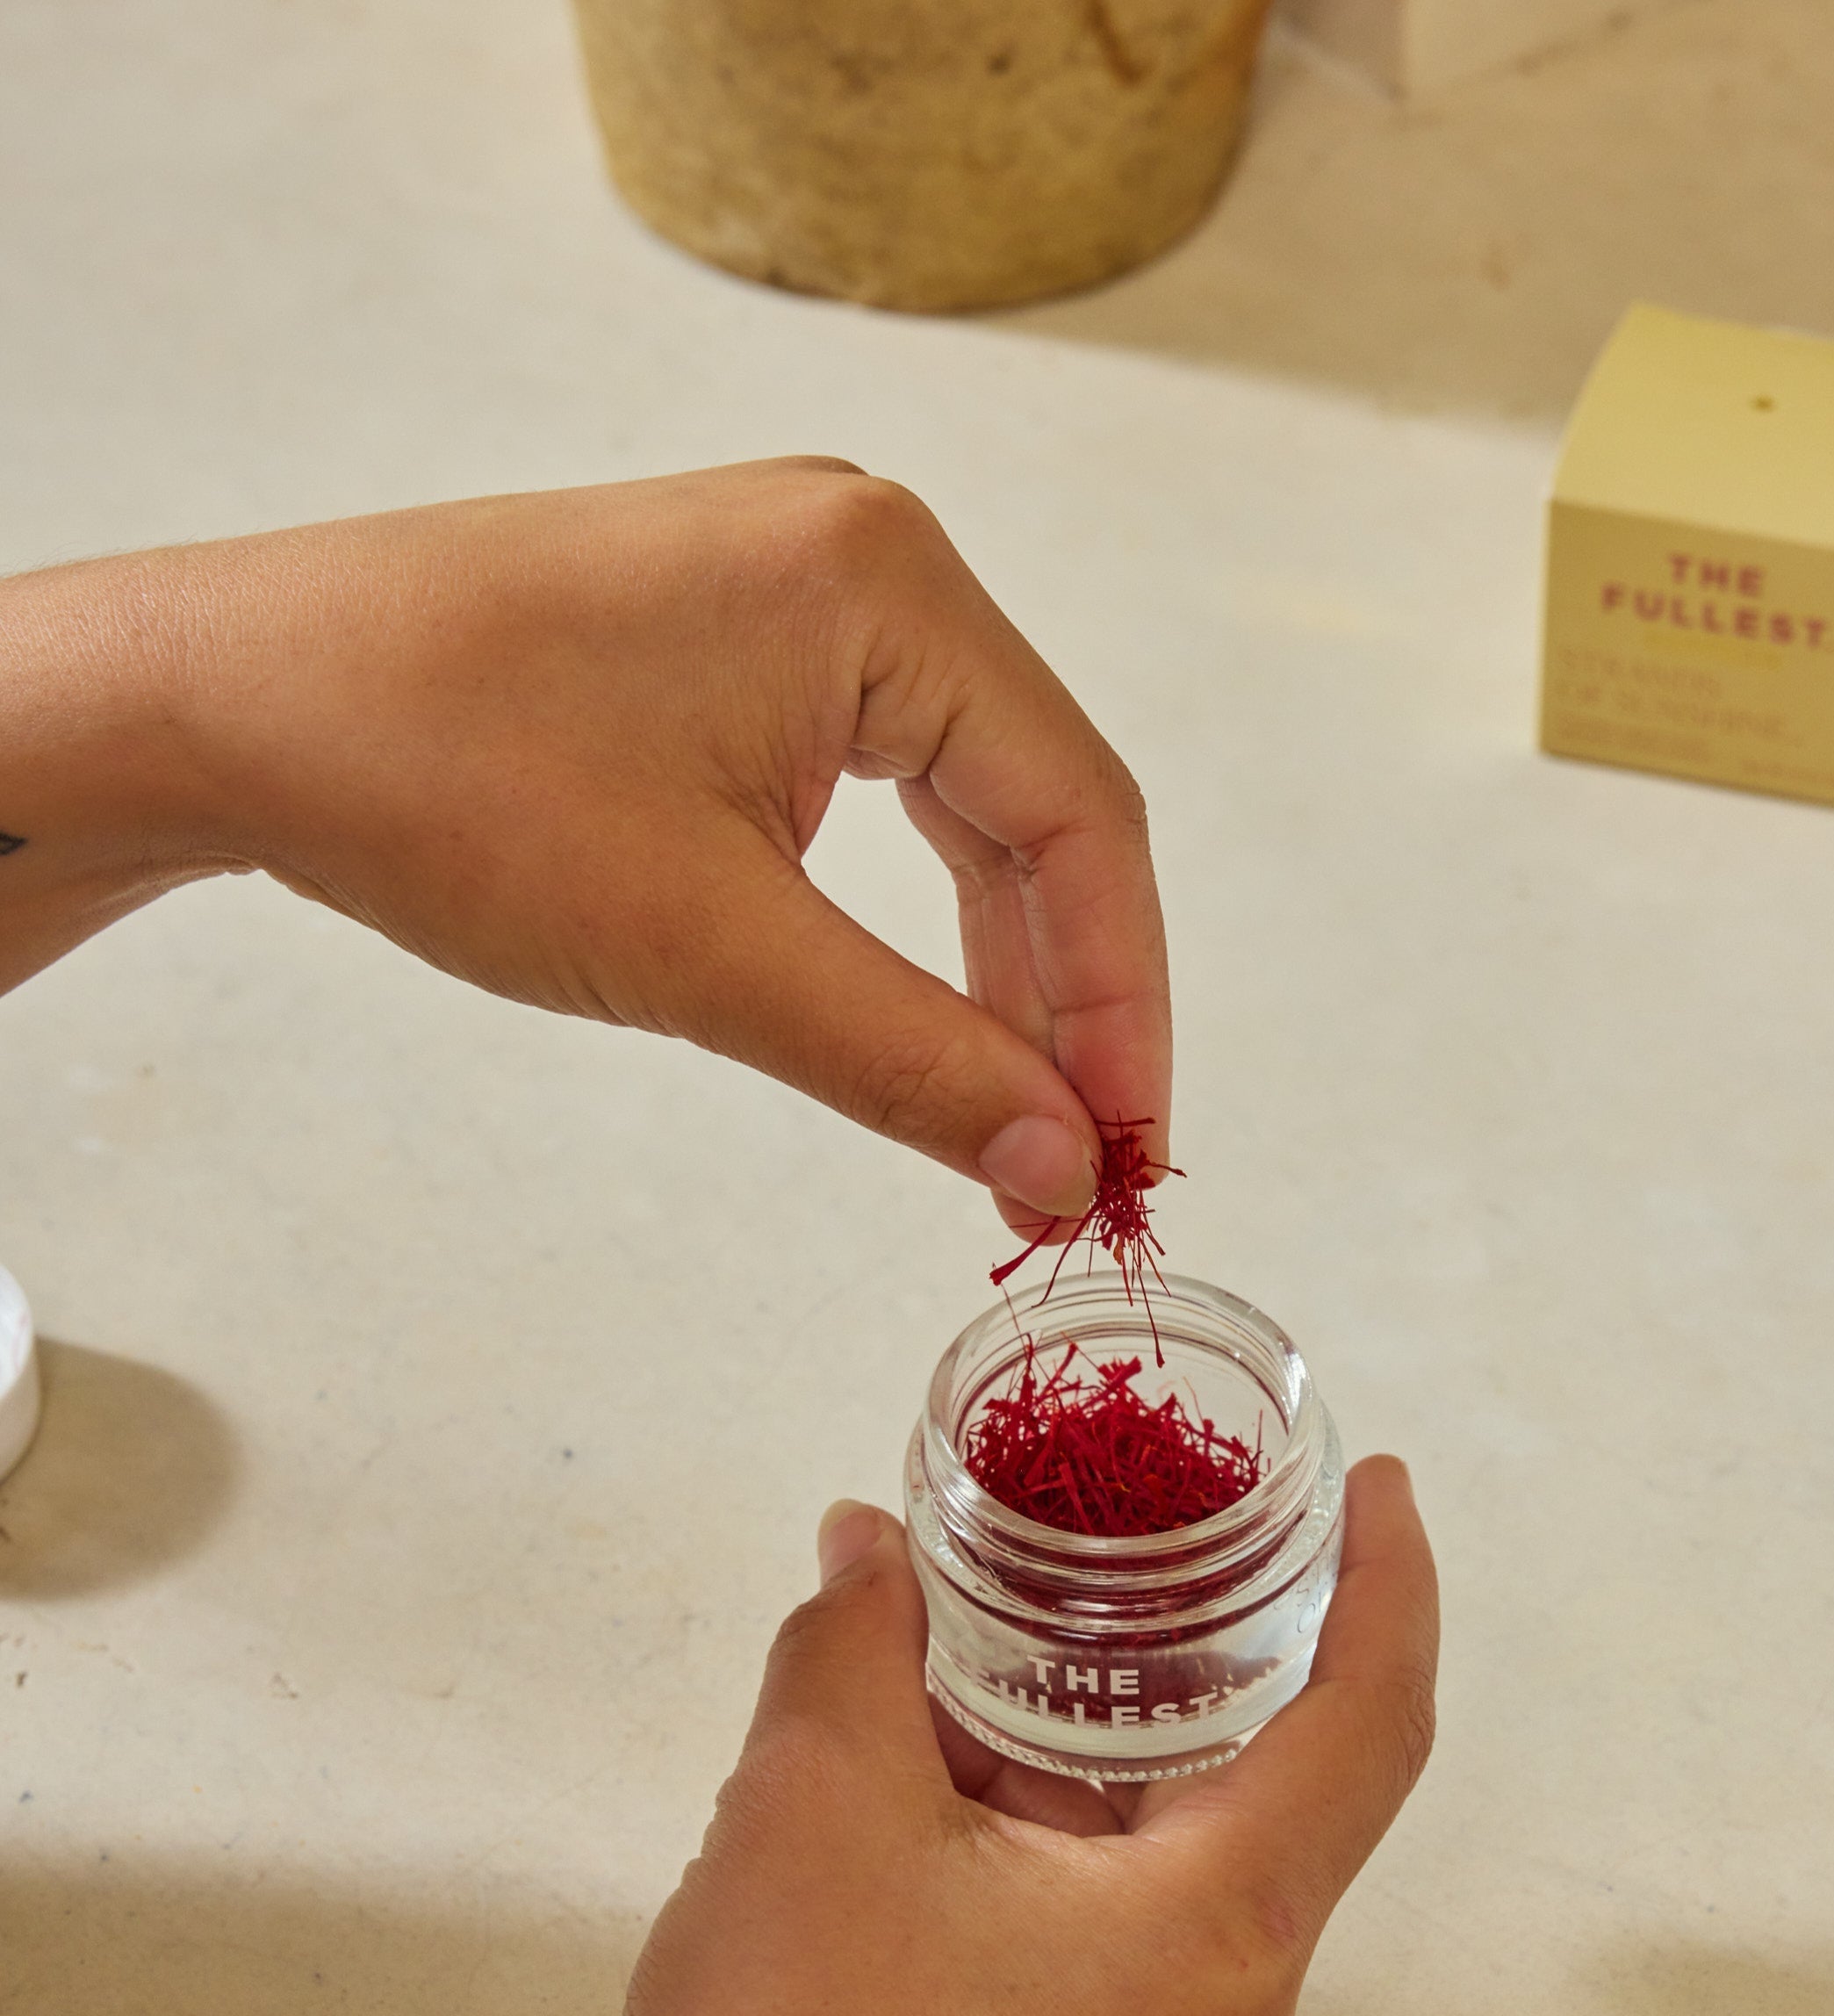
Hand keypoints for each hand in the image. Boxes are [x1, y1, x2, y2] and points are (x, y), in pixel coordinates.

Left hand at [0, 463, 1169, 1226]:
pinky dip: (913, 904)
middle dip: (1065, 992)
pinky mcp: (740, 630)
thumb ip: (912, 1062)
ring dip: (996, 959)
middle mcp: (868, 553)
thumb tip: (1059, 1168)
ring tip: (1011, 1108)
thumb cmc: (443, 782)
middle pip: (1040, 802)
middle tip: (1076, 1154)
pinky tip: (922, 1002)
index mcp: (887, 584)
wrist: (230, 704)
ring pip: (967, 798)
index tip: (1128, 1150)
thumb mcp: (708, 949)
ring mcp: (801, 582)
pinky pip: (882, 776)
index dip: (1123, 1000)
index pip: (1082, 813)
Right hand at [506, 1458, 1437, 2015]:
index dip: (1390, 1581)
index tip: (1378, 1487)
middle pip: (1259, 1788)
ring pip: (1169, 1869)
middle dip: (1179, 1658)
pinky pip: (1118, 1949)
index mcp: (1225, 1934)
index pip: (1372, 1719)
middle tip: (1116, 1549)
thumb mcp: (815, 1803)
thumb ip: (857, 1642)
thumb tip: (867, 1548)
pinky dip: (1053, 1852)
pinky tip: (936, 1793)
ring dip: (1082, 1757)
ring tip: (970, 1659)